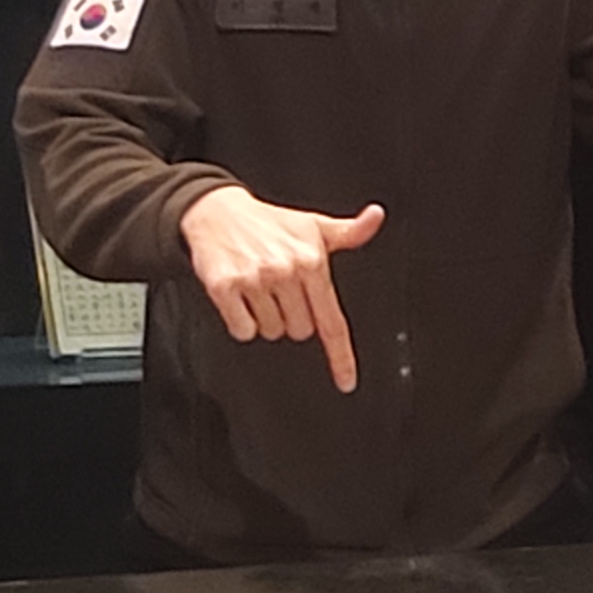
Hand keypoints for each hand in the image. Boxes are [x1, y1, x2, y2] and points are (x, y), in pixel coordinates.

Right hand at [178, 185, 388, 391]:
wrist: (216, 210)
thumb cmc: (268, 223)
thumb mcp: (312, 226)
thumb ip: (349, 232)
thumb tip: (376, 217)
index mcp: (311, 261)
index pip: (332, 320)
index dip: (341, 357)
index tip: (347, 382)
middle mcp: (285, 271)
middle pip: (300, 331)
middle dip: (292, 317)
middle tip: (281, 290)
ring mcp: (254, 280)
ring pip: (271, 332)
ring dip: (266, 317)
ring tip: (259, 287)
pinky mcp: (224, 286)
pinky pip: (242, 329)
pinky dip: (241, 320)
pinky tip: (240, 295)